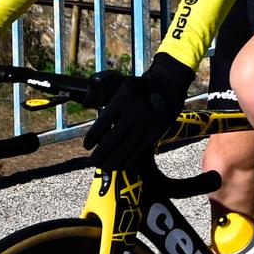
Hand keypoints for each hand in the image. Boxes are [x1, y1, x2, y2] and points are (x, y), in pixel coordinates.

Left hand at [81, 54, 194, 172]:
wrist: (166, 86)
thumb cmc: (138, 88)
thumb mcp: (119, 84)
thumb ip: (100, 92)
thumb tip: (86, 103)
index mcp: (120, 101)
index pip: (102, 124)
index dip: (92, 138)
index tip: (87, 146)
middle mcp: (132, 114)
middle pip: (112, 139)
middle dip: (100, 154)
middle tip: (92, 162)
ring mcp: (144, 125)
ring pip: (126, 148)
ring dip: (114, 161)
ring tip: (104, 168)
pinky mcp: (155, 133)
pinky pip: (141, 151)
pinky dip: (131, 161)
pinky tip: (123, 167)